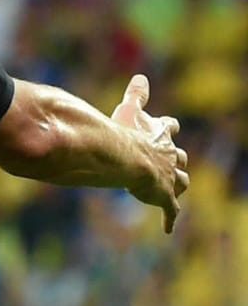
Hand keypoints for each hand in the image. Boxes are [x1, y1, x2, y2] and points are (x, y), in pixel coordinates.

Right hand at [112, 74, 187, 233]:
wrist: (128, 158)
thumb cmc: (125, 134)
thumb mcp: (129, 110)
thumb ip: (136, 95)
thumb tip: (140, 76)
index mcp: (160, 135)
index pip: (168, 128)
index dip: (167, 128)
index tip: (169, 126)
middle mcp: (169, 156)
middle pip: (180, 157)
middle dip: (177, 160)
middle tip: (172, 163)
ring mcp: (168, 178)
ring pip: (181, 182)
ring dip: (177, 185)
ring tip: (173, 190)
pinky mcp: (164, 197)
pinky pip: (170, 210)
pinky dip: (169, 219)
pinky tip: (168, 229)